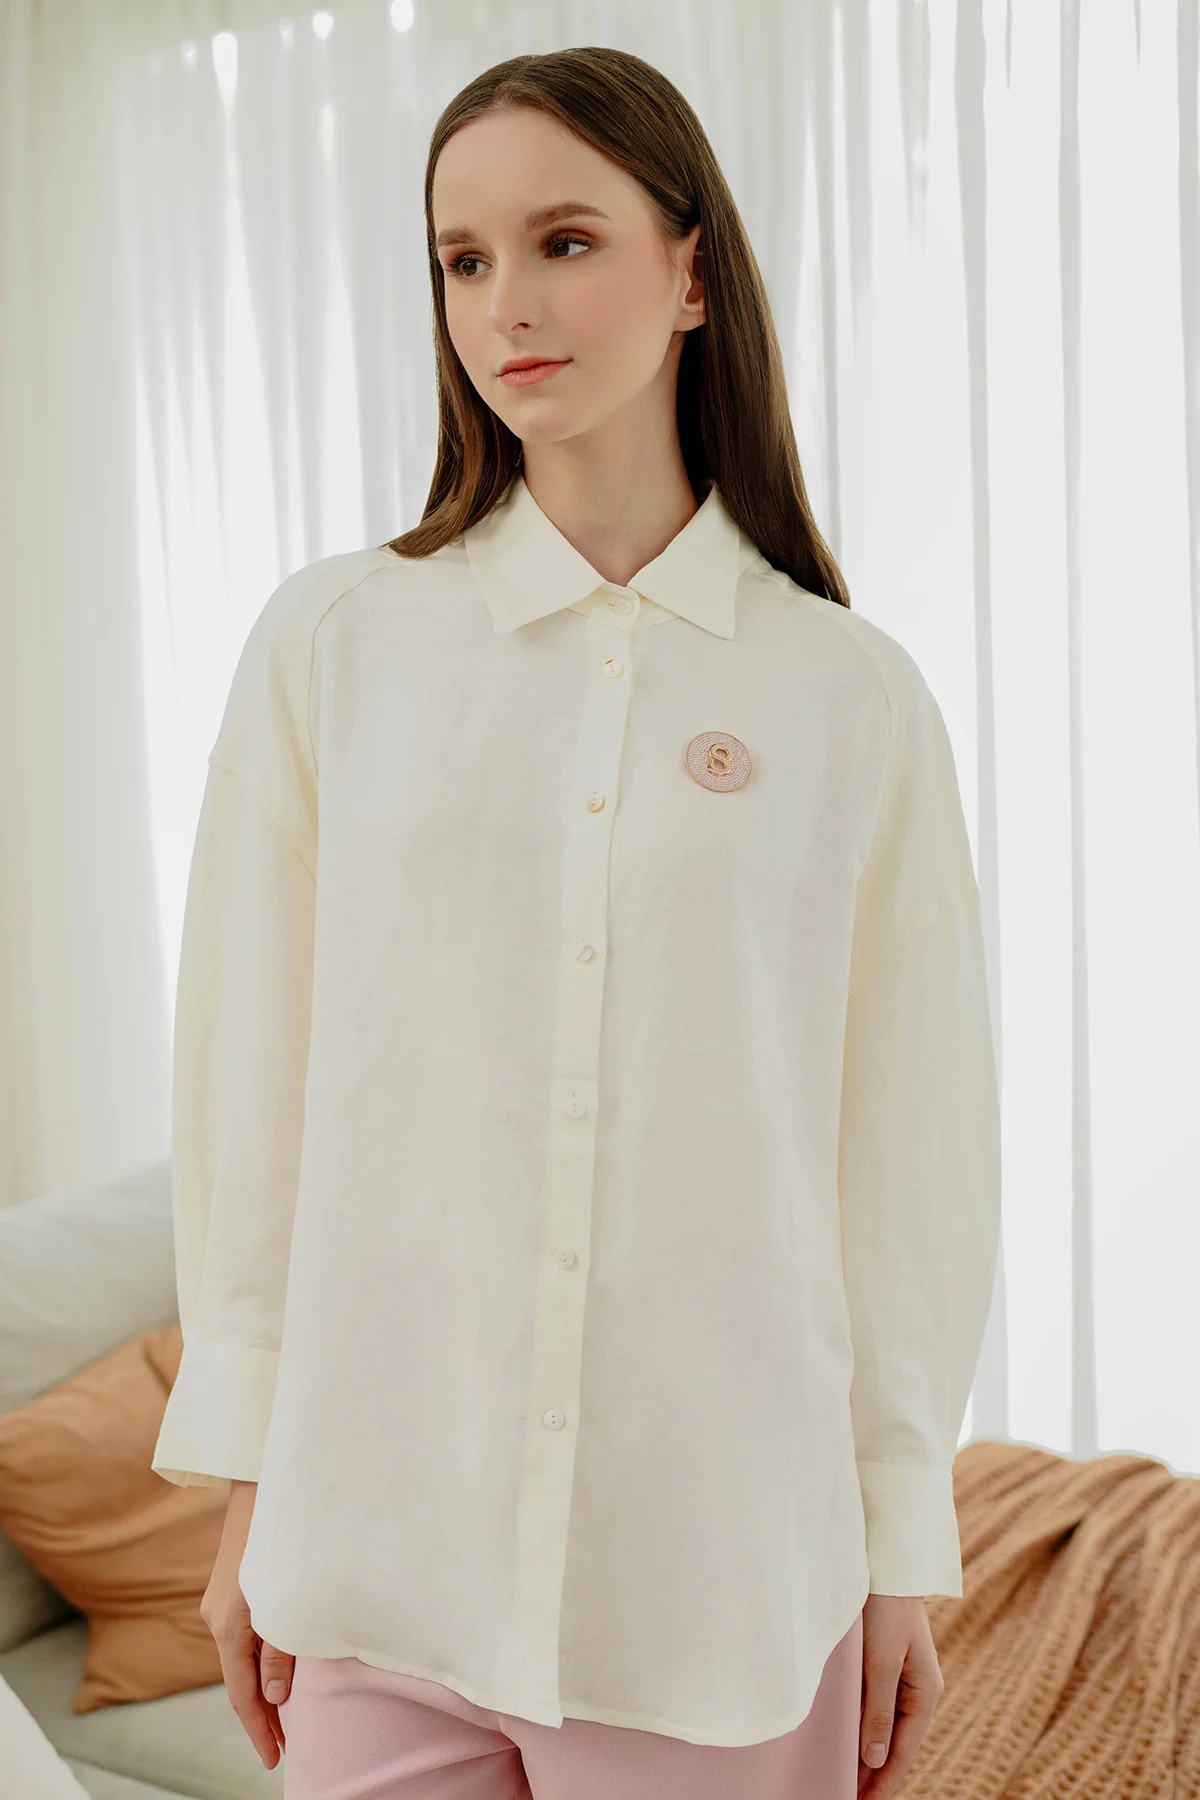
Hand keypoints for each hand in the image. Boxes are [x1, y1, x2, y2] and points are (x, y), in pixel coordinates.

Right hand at [199, 1479, 293, 1769]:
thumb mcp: (283, 1601)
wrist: (261, 1487)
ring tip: (287, 1716)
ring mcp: (221, 1604)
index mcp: (228, 1627)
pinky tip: (276, 1669)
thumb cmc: (281, 1541)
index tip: (275, 1760)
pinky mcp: (231, 1591)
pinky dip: (259, 1662)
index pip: (242, 1694)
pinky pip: (243, 1639)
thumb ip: (280, 1649)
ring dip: (262, 1688)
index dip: (260, 1729)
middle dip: (261, 1715)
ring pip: (240, 1660)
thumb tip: (274, 1697)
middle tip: (286, 1746)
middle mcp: (218, 1619)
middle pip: (239, 1681)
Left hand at [856, 1593, 943, 1796]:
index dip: (884, 1782)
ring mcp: (903, 1679)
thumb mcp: (882, 1662)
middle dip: (875, 1773)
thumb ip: (878, 1711)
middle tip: (848, 1796)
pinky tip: (848, 1739)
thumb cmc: (886, 1611)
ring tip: (845, 1778)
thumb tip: (875, 1760)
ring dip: (867, 1752)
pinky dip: (864, 1727)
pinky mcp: (887, 1666)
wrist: (886, 1565)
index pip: (903, 1752)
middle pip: (896, 1744)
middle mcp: (917, 1691)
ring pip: (885, 1727)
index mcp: (925, 1693)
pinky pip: (877, 1708)